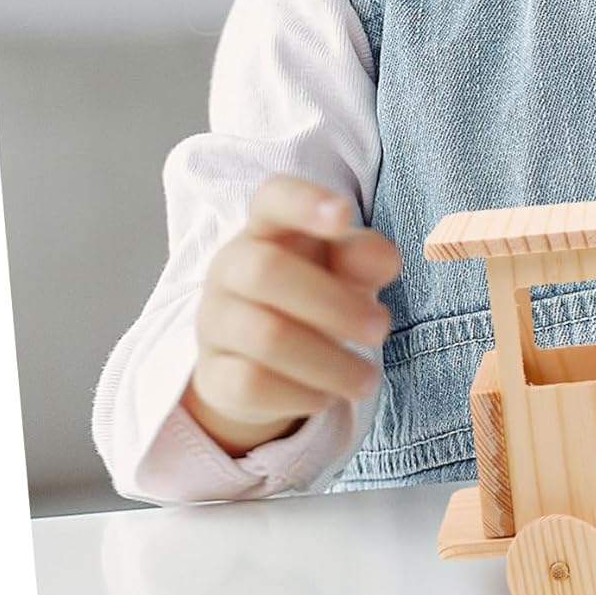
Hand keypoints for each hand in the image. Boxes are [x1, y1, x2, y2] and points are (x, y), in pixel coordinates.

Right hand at [183, 175, 401, 456]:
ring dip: (328, 361)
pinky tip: (327, 397)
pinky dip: (299, 394)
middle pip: (267, 272)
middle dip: (334, 304)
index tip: (344, 215)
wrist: (263, 359)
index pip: (273, 198)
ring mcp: (214, 321)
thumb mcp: (346, 269)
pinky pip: (250, 385)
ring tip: (367, 378)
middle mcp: (231, 267)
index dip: (305, 201)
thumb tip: (384, 260)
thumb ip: (366, 256)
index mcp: (267, 227)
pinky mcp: (211, 374)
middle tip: (381, 329)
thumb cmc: (315, 292)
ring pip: (265, 337)